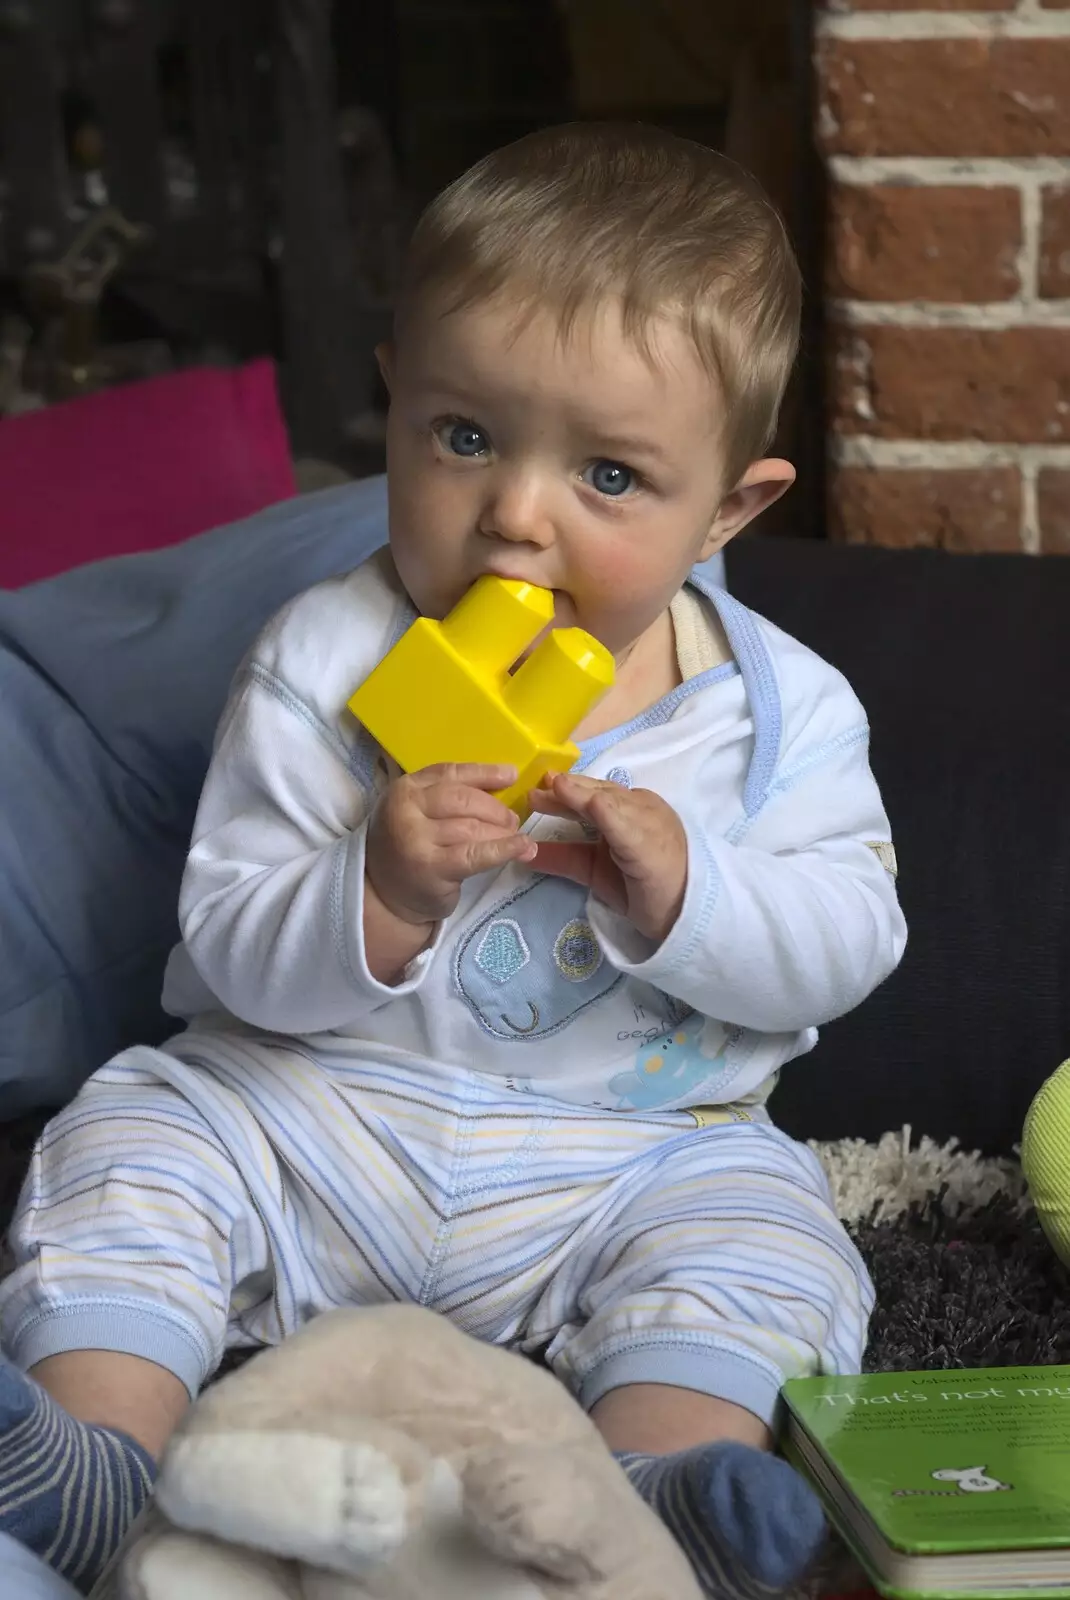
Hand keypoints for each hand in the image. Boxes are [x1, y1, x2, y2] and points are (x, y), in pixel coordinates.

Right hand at [367, 763, 536, 926]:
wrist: (385, 895)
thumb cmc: (410, 847)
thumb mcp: (418, 812)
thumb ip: (447, 795)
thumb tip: (505, 779)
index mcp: (404, 789)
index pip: (451, 773)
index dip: (485, 773)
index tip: (511, 775)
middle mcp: (406, 810)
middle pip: (464, 800)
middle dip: (495, 809)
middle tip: (512, 820)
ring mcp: (416, 840)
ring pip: (472, 828)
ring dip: (502, 832)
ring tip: (515, 836)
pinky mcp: (431, 868)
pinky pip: (476, 854)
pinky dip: (504, 850)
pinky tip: (523, 848)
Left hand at [529, 774, 687, 943]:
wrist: (684, 914)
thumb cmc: (645, 890)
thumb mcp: (595, 869)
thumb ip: (564, 856)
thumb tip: (526, 853)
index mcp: (632, 810)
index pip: (595, 793)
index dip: (568, 790)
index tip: (540, 787)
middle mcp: (642, 808)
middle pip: (598, 793)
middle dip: (567, 790)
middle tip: (534, 789)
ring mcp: (649, 821)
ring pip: (611, 802)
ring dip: (581, 795)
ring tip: (554, 788)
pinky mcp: (652, 842)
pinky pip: (628, 826)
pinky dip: (609, 814)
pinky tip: (593, 805)